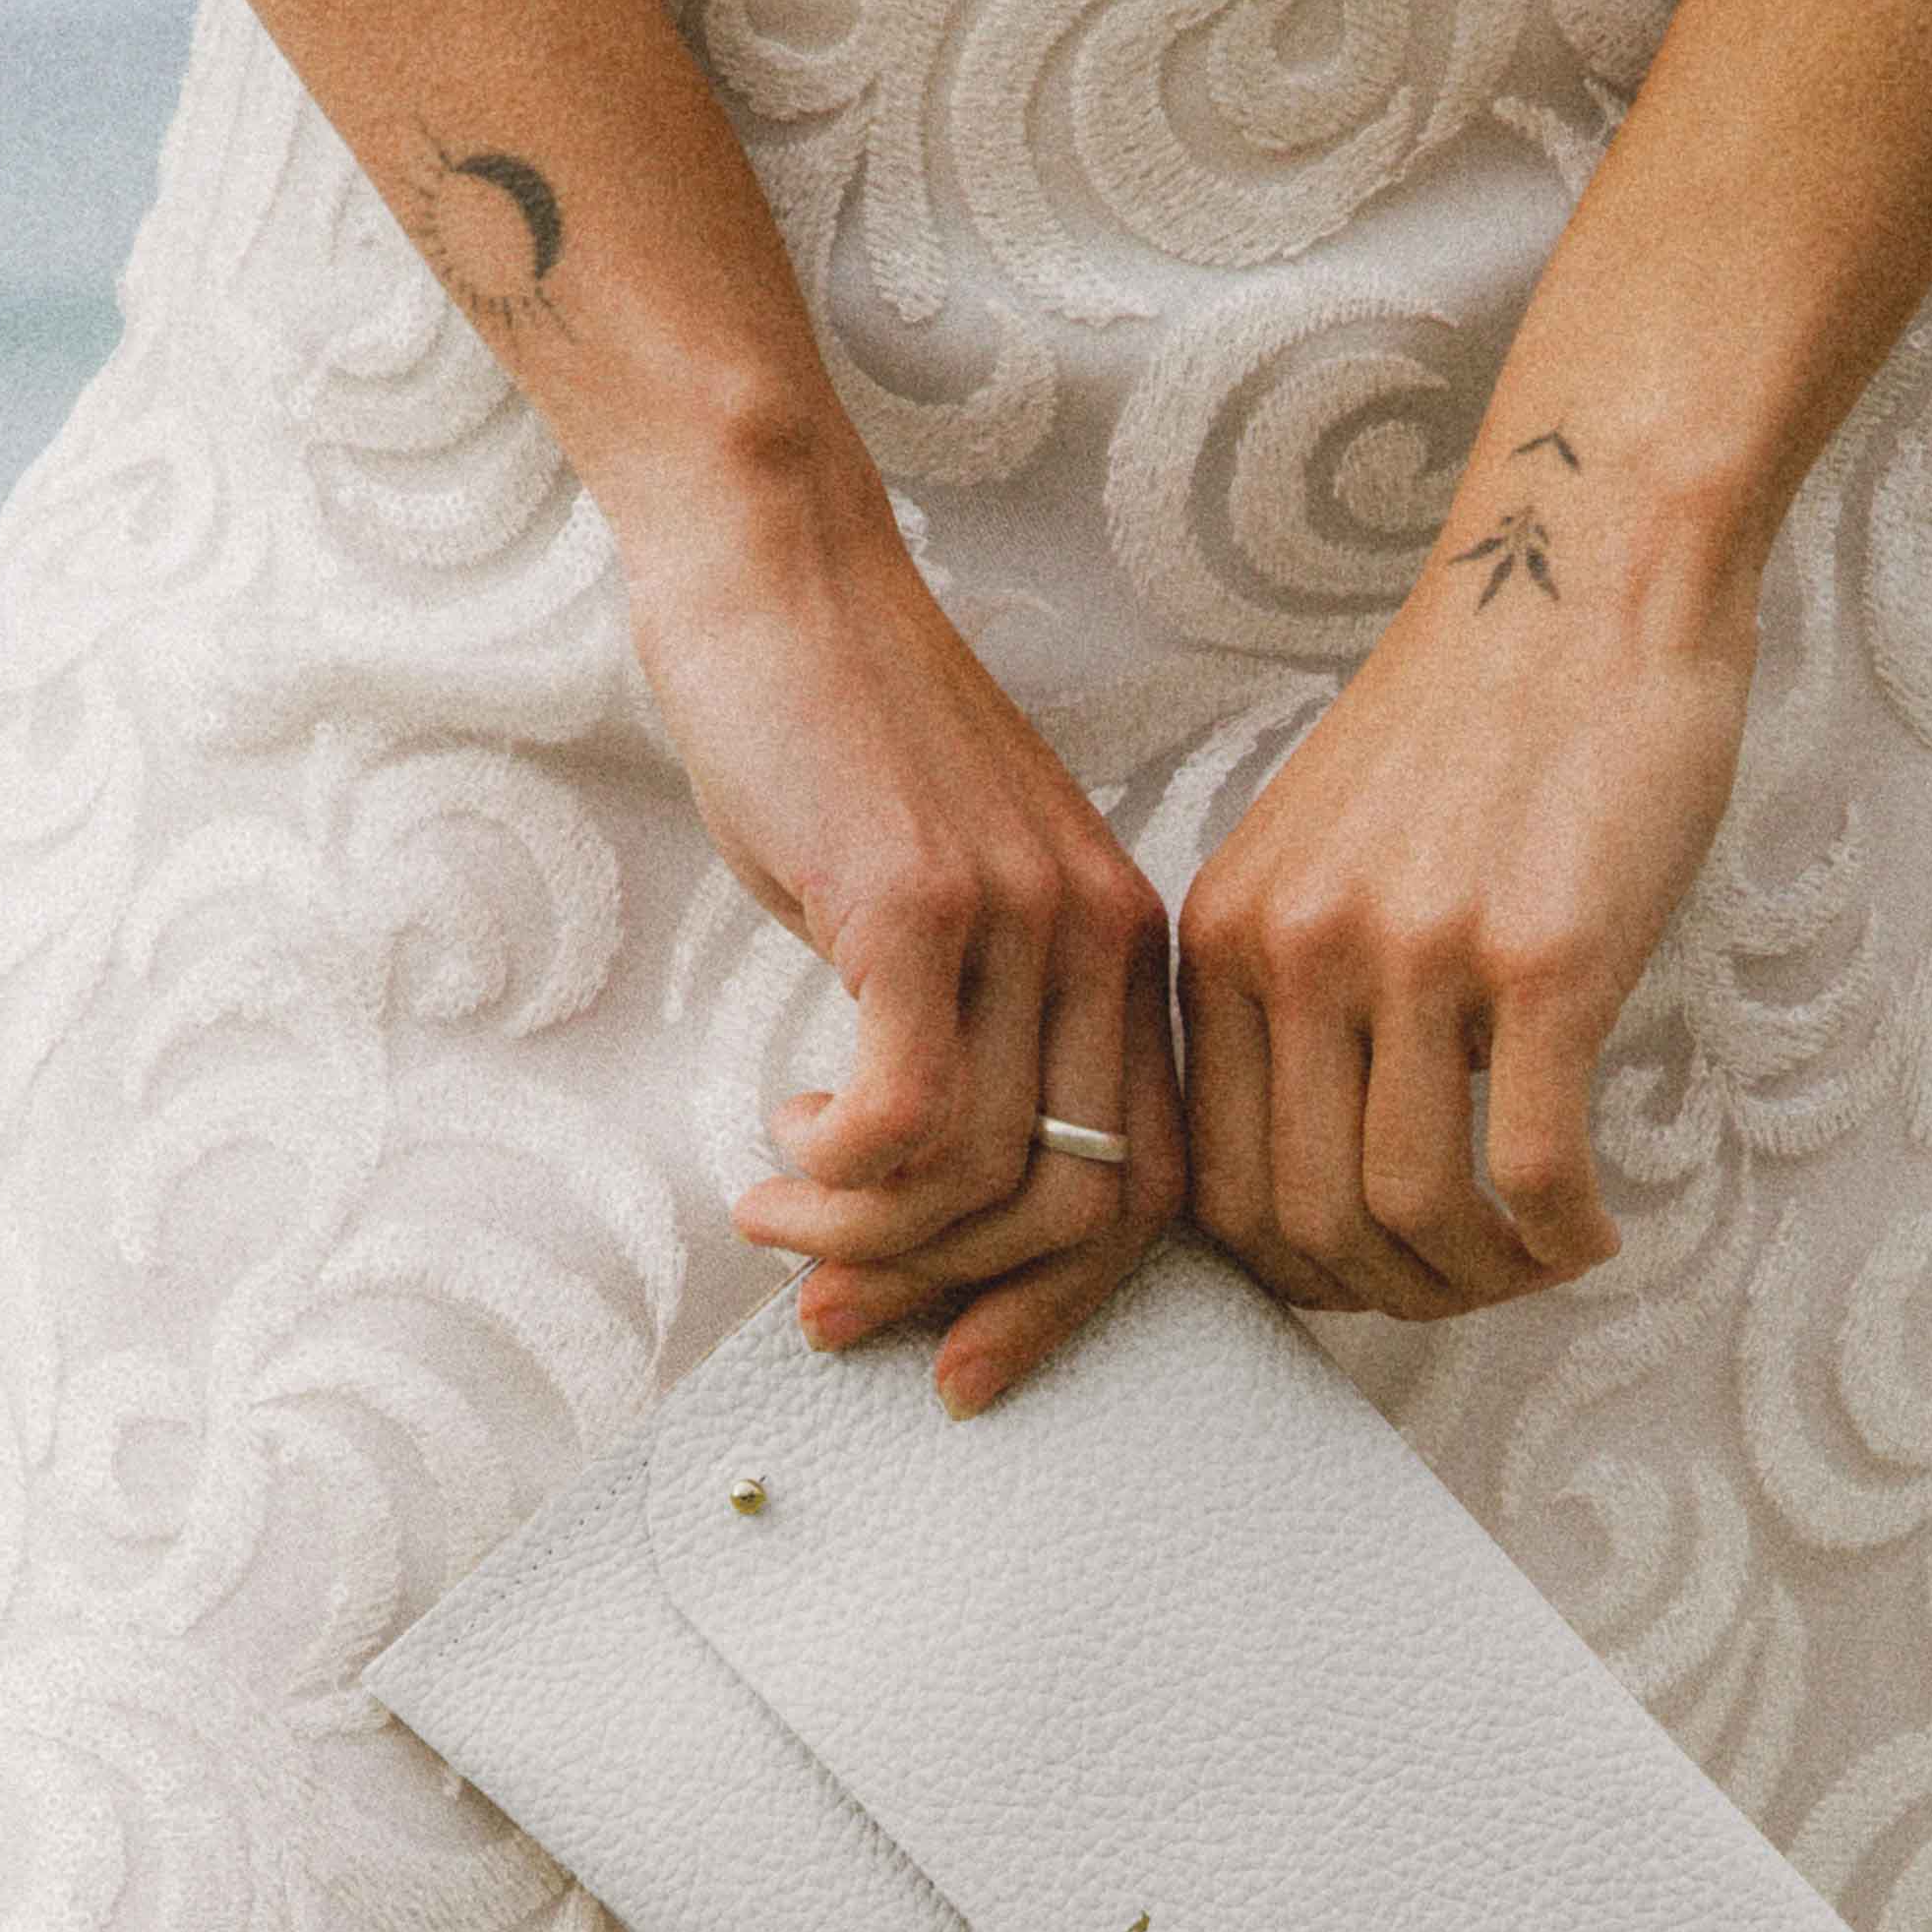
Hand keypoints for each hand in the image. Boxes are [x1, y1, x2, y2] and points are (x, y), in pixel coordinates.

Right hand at [608, 429, 1181, 1409]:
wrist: (778, 569)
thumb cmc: (842, 741)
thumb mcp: (951, 905)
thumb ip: (975, 1037)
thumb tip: (922, 1210)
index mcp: (1129, 955)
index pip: (1154, 1191)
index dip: (1061, 1304)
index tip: (962, 1361)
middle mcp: (1103, 943)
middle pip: (1083, 1211)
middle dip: (955, 1296)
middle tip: (836, 1311)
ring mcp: (1020, 921)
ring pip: (982, 1179)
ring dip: (860, 1233)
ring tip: (776, 1209)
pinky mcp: (920, 902)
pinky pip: (907, 1115)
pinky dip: (834, 1166)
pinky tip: (780, 1129)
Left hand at [1178, 421, 1763, 1319]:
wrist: (1577, 580)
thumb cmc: (1468, 728)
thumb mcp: (1315, 856)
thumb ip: (1286, 993)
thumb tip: (1300, 1169)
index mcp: (1225, 939)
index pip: (1213, 1186)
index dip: (1291, 1273)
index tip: (1368, 1277)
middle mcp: (1298, 953)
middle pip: (1306, 1223)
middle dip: (1388, 1294)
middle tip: (1465, 1290)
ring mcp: (1416, 958)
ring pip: (1412, 1214)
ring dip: (1480, 1280)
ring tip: (1534, 1263)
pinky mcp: (1542, 959)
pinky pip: (1530, 1172)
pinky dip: (1561, 1237)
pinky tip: (1591, 1230)